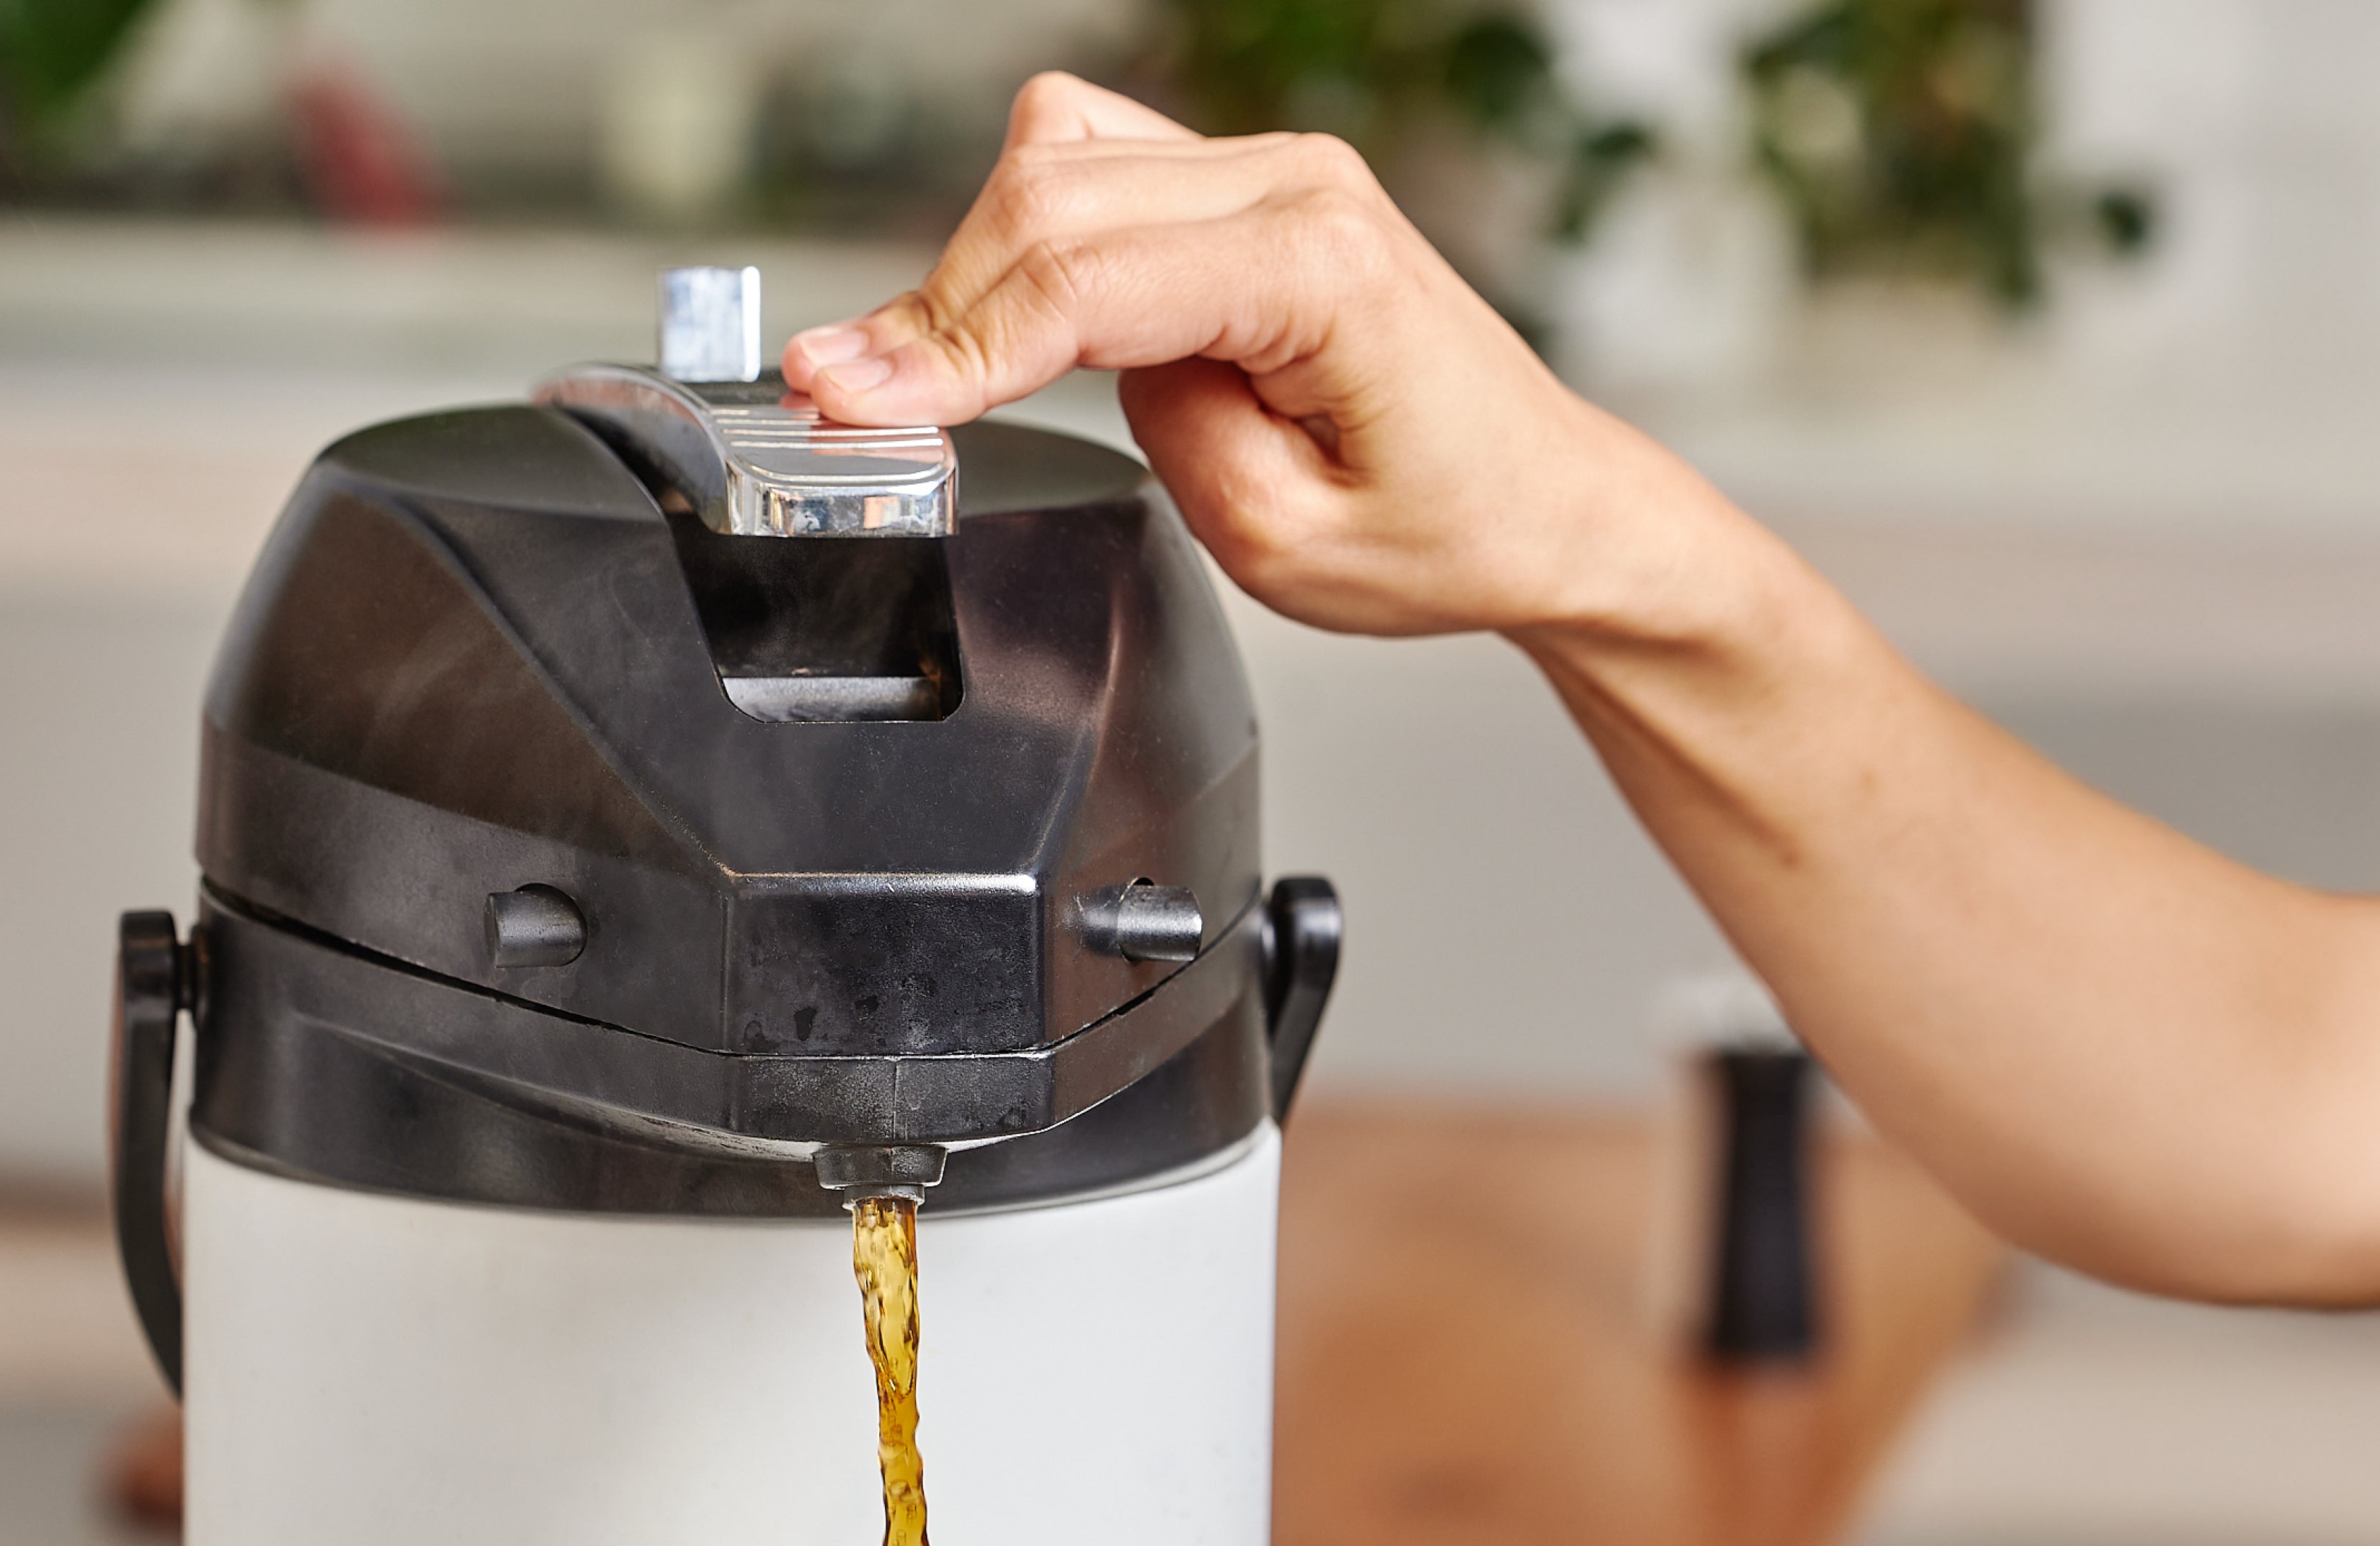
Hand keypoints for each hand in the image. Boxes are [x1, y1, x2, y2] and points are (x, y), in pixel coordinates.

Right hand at [777, 74, 1722, 638]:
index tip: (848, 398)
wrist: (1542, 501)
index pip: (1086, 277)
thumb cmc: (1451, 527)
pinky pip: (1089, 164)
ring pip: (1055, 162)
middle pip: (1049, 196)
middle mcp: (1297, 184)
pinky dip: (1013, 235)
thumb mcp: (1290, 548)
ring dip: (962, 267)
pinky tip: (986, 321)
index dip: (948, 343)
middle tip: (836, 400)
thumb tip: (1079, 370)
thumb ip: (1168, 445)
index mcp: (1322, 266)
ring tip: (900, 374)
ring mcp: (1270, 171)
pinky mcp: (1241, 190)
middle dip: (929, 306)